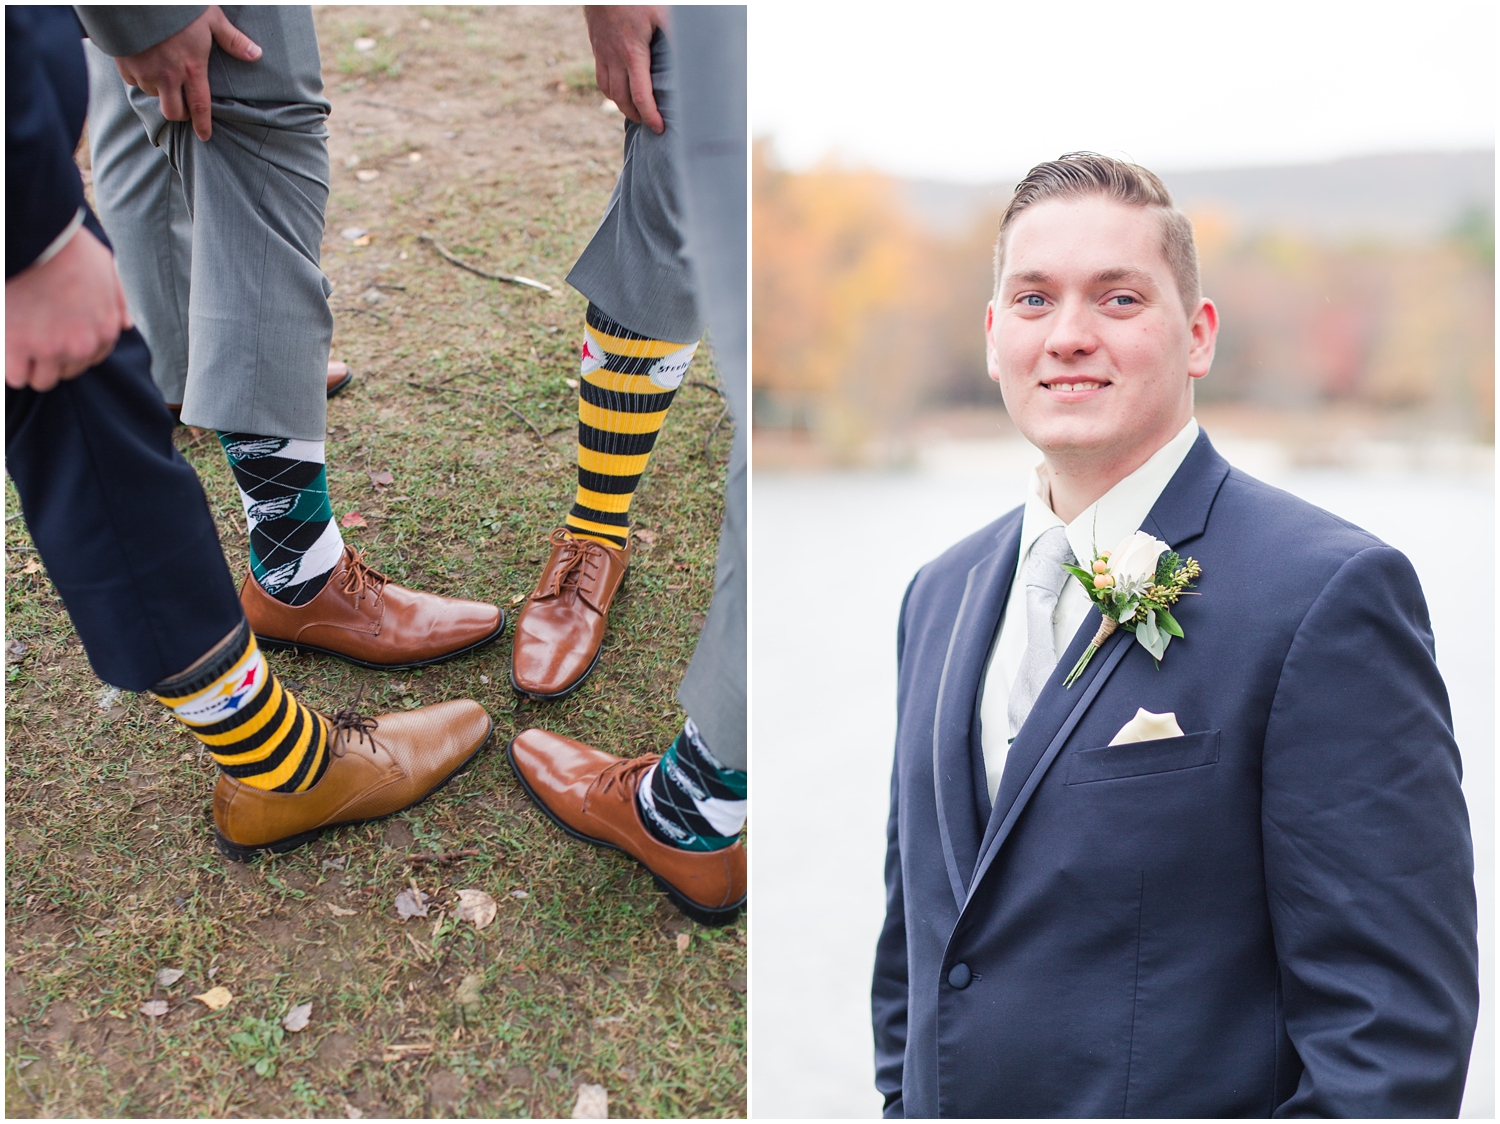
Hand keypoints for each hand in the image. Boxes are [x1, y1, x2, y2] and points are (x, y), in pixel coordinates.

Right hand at [5, 227, 133, 391]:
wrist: (34, 237)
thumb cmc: (67, 248)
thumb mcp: (106, 269)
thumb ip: (116, 301)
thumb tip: (126, 324)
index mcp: (104, 330)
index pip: (90, 360)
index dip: (70, 352)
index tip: (53, 339)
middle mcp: (81, 345)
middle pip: (65, 373)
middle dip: (49, 360)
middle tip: (30, 338)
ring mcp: (49, 348)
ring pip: (40, 380)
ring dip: (27, 366)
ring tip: (16, 343)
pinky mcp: (16, 347)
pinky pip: (13, 376)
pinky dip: (7, 365)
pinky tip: (5, 348)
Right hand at [113, 5, 261, 141]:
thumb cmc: (178, 6)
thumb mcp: (211, 18)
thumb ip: (232, 40)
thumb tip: (256, 54)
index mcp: (191, 68)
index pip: (200, 106)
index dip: (202, 125)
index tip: (204, 136)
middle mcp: (167, 76)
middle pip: (173, 112)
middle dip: (180, 114)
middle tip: (184, 107)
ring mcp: (144, 72)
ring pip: (152, 95)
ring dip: (159, 91)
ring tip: (164, 75)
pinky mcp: (125, 64)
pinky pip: (133, 81)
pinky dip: (139, 77)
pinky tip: (144, 64)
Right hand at [583, 6, 666, 134]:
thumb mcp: (662, 12)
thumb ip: (676, 33)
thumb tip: (694, 52)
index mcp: (632, 53)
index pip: (640, 95)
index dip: (650, 116)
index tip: (659, 128)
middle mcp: (614, 57)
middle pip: (622, 99)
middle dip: (636, 115)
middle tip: (650, 124)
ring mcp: (602, 53)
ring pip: (608, 90)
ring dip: (621, 105)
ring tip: (636, 112)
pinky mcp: (597, 47)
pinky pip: (600, 77)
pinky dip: (610, 90)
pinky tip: (620, 91)